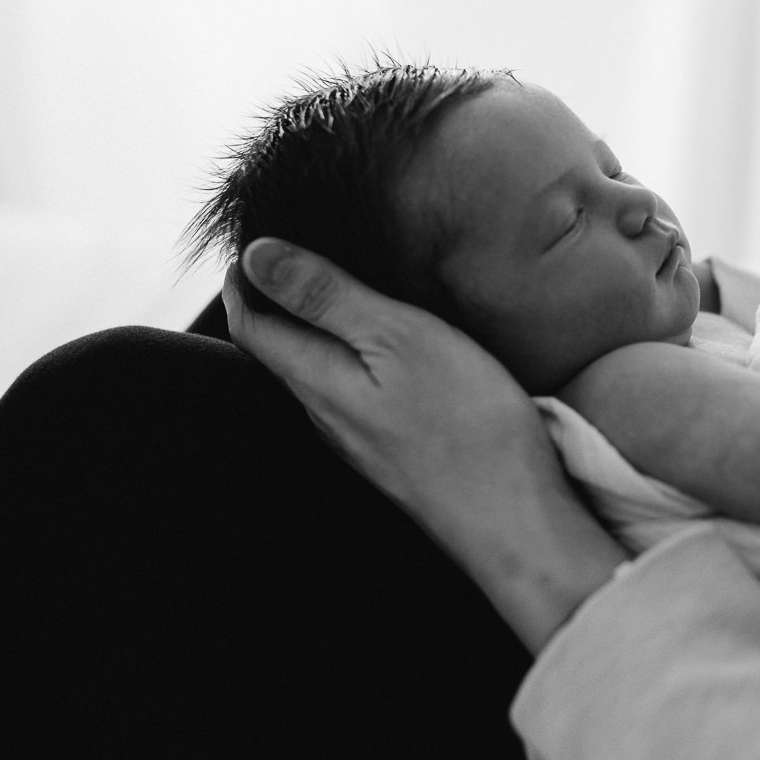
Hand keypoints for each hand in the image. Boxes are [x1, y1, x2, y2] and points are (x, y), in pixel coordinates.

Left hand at [225, 237, 627, 651]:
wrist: (514, 517)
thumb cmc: (465, 425)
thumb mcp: (397, 338)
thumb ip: (327, 297)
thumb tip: (255, 256)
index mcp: (318, 381)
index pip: (252, 327)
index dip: (244, 281)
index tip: (251, 242)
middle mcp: (328, 417)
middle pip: (280, 355)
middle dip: (275, 304)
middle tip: (288, 257)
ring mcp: (362, 443)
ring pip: (319, 379)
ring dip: (315, 334)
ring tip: (335, 294)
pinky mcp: (398, 455)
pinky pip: (358, 400)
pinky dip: (354, 364)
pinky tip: (387, 355)